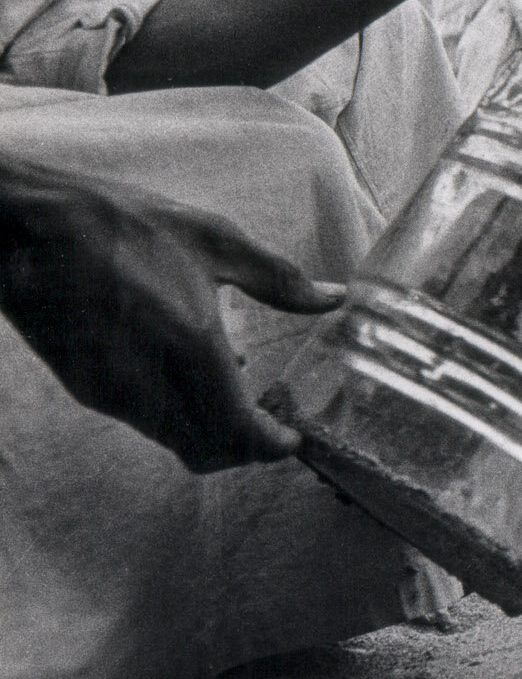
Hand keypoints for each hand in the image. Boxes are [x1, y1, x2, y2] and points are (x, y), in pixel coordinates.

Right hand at [0, 160, 343, 471]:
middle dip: (247, 443)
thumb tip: (333, 297)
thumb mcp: (214, 240)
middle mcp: (150, 383)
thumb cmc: (119, 226)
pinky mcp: (86, 387)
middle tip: (272, 414)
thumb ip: (279, 279)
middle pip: (208, 452)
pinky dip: (177, 409)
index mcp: (190, 346)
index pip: (239, 434)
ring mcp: (112, 392)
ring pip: (176, 439)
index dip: (272, 446)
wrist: (25, 228)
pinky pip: (145, 419)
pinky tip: (190, 365)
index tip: (294, 436)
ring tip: (238, 379)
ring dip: (212, 425)